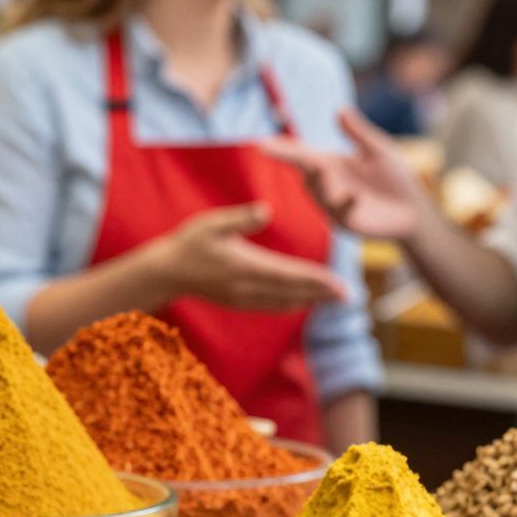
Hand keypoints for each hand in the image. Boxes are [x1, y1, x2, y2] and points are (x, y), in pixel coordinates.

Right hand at [144, 203, 347, 312]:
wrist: (166, 272)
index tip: (337, 283)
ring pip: (284, 303)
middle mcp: (246, 287)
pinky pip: (272, 307)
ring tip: (335, 299)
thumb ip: (240, 218)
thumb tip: (266, 209)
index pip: (287, 275)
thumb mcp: (211, 223)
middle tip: (350, 296)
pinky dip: (292, 304)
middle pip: (292, 293)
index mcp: (243, 266)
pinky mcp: (239, 303)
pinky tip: (305, 301)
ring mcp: (242, 299)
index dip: (314, 280)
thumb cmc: (189, 243)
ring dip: (311, 301)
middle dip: (322, 294)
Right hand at [261, 109, 431, 240]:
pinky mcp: (348, 223)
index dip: (282, 148)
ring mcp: (334, 206)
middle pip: (304, 171)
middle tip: (273, 149)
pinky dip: (346, 204)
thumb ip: (358, 133)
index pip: (301, 154)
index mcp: (329, 164)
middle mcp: (326, 185)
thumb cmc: (394, 178)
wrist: (413, 211)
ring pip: (319, 193)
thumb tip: (340, 110)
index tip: (262, 143)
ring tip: (316, 166)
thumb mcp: (378, 150)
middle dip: (290, 161)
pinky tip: (353, 196)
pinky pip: (342, 213)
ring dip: (317, 181)